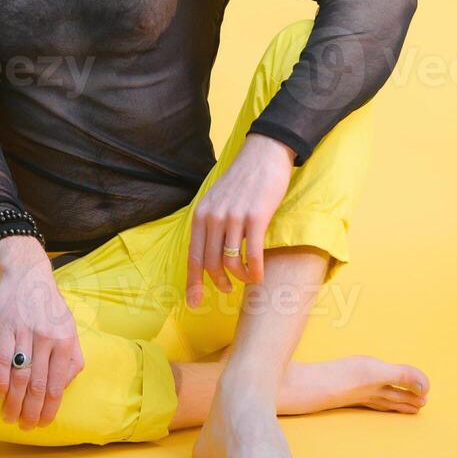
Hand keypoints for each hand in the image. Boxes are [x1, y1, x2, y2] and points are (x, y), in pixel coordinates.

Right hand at [0, 236, 83, 429]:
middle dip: (31, 410)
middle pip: (39, 384)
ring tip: (9, 417)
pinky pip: (2, 356)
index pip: (58, 383)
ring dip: (14, 401)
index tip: (43, 424)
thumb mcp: (70, 328)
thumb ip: (72, 356)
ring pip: (21, 374)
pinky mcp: (6, 324)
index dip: (50, 407)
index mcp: (65, 342)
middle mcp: (47, 338)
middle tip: (24, 427)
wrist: (29, 274)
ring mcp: (26, 331)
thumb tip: (66, 385)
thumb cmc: (50, 306)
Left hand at [186, 133, 295, 307]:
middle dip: (218, 282)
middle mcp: (213, 217)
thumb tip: (208, 253)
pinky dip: (255, 270)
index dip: (193, 282)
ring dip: (239, 277)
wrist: (263, 155)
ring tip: (247, 279)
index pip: (193, 256)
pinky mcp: (255, 218)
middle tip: (227, 290)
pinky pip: (253, 254)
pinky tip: (259, 275)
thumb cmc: (242, 181)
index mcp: (201, 215)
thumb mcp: (215, 200)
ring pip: (231, 261)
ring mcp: (234, 218)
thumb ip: (210, 223)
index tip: (193, 302)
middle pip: (210, 263)